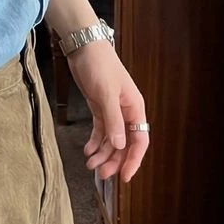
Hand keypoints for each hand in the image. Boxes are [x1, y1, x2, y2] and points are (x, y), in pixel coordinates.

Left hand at [67, 39, 148, 183]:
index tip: (124, 177)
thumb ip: (113, 120)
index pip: (139, 141)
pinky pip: (100, 131)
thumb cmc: (99, 65)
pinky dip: (95, 142)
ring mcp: (113, 111)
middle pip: (124, 144)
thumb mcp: (105, 94)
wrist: (84, 47)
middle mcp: (126, 112)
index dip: (133, 160)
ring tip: (90, 164)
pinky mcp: (99, 107)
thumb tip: (120, 145)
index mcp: (134, 109)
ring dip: (102, 154)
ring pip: (111, 140)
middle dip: (114, 160)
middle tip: (101, 174)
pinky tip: (88, 150)